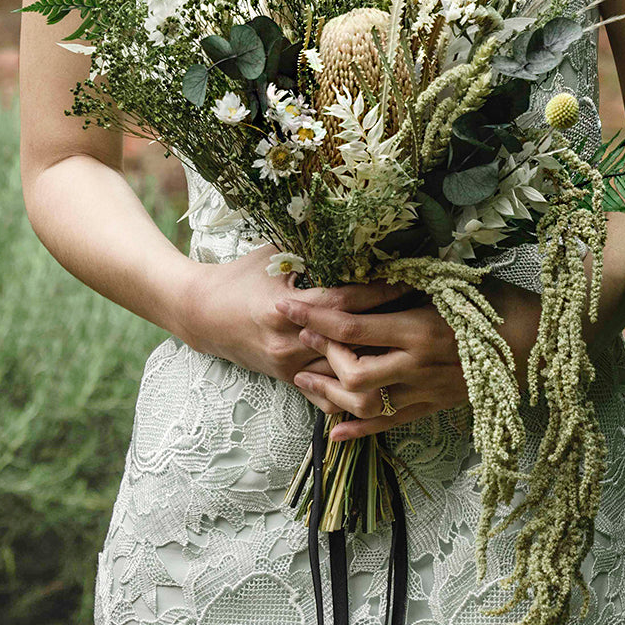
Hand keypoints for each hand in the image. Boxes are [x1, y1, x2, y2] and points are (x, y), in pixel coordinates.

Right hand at [175, 243, 413, 385]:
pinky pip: (329, 393)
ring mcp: (290, 366)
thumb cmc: (241, 277)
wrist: (203, 315)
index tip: (409, 281)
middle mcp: (290, 341)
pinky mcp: (289, 380)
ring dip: (377, 358)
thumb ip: (311, 249)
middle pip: (351, 341)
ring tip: (409, 344)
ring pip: (345, 372)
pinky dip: (355, 388)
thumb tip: (354, 230)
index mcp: (285, 307)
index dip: (380, 292)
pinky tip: (384, 377)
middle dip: (387, 328)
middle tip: (421, 316)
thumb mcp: (273, 255)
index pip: (344, 303)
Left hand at [278, 276, 551, 440]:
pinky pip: (391, 425)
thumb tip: (354, 279)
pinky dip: (359, 432)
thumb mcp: (446, 282)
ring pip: (366, 406)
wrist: (540, 340)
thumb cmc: (493, 301)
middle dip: (320, 356)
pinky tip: (334, 434)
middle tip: (300, 338)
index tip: (290, 305)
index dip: (316, 317)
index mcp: (421, 327)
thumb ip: (401, 285)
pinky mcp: (436, 408)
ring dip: (329, 394)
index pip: (353, 326)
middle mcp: (419, 365)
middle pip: (352, 371)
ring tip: (302, 381)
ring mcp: (427, 391)